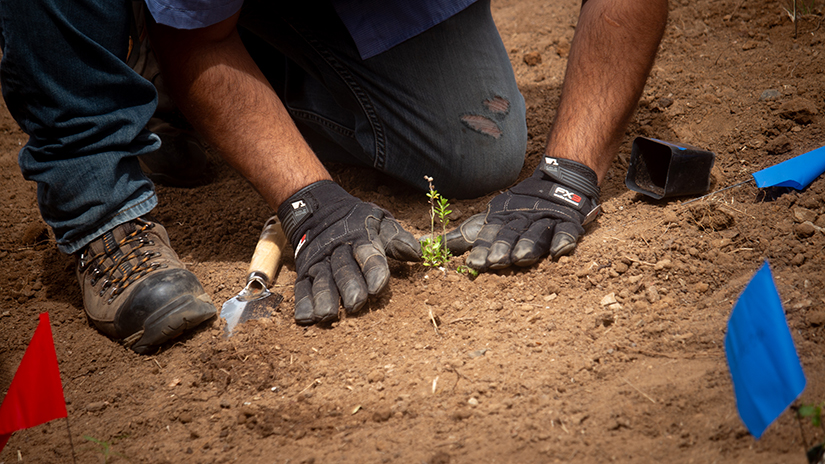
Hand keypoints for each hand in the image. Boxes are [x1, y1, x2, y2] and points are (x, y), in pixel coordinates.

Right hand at [277, 181, 421, 323]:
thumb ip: (397, 239)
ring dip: (324, 298)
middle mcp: (337, 250)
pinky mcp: (304, 272)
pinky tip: (307, 318)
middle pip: (343, 269)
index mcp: (360, 237)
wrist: (318, 209)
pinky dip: (303, 303)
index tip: (378, 287)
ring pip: (321, 280)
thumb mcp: (379, 222)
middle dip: (349, 287)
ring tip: (328, 314)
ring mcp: (319, 262)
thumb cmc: (357, 222)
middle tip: (356, 304)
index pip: (368, 252)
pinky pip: (302, 288)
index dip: (373, 269)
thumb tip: (417, 254)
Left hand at [445, 157, 600, 270]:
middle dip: (502, 247)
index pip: (489, 234)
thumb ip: (463, 237)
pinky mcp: (567, 223)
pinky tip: (559, 252)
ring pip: (535, 234)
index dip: (481, 248)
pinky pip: (566, 232)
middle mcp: (521, 220)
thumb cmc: (518, 210)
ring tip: (521, 258)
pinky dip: (563, 240)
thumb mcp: (490, 221)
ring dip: (528, 245)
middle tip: (494, 261)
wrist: (558, 183)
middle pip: (510, 234)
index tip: (473, 263)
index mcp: (502, 220)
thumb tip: (430, 247)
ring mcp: (544, 221)